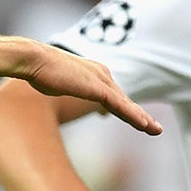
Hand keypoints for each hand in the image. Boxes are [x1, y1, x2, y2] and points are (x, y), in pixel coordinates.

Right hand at [22, 43, 159, 134]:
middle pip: (124, 100)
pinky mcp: (98, 88)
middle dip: (139, 115)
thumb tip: (63, 95)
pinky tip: (145, 126)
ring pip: (126, 104)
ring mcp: (101, 81)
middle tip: (155, 129)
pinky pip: (120, 106)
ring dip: (142, 119)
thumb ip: (68, 89)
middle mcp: (102, 74)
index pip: (113, 95)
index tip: (137, 121)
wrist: (34, 59)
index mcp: (94, 73)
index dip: (125, 110)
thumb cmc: (40, 71)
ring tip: (156, 131)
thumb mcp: (58, 84)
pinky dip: (133, 116)